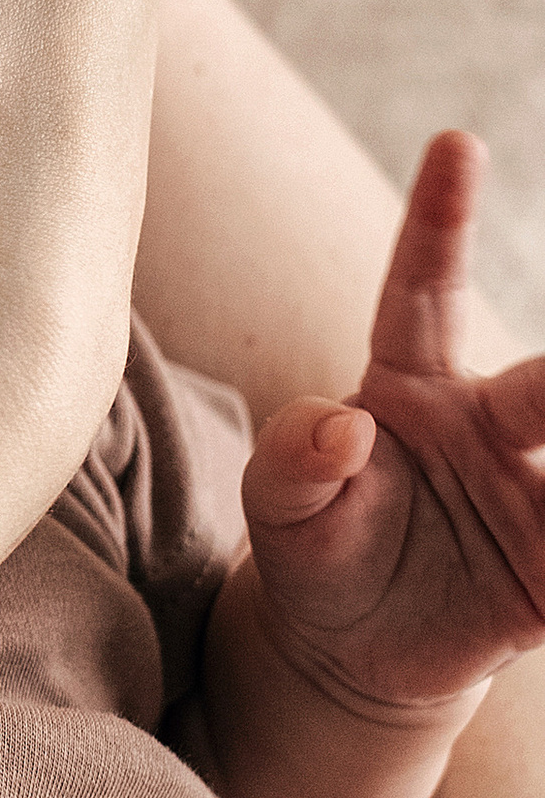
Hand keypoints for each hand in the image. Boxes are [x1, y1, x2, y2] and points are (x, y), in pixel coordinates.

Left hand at [243, 134, 544, 720]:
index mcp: (413, 385)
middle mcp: (490, 424)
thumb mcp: (279, 507)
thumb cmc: (312, 551)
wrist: (350, 653)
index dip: (439, 218)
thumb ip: (292, 461)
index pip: (424, 288)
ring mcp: (536, 494)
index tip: (455, 143)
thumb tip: (342, 428)